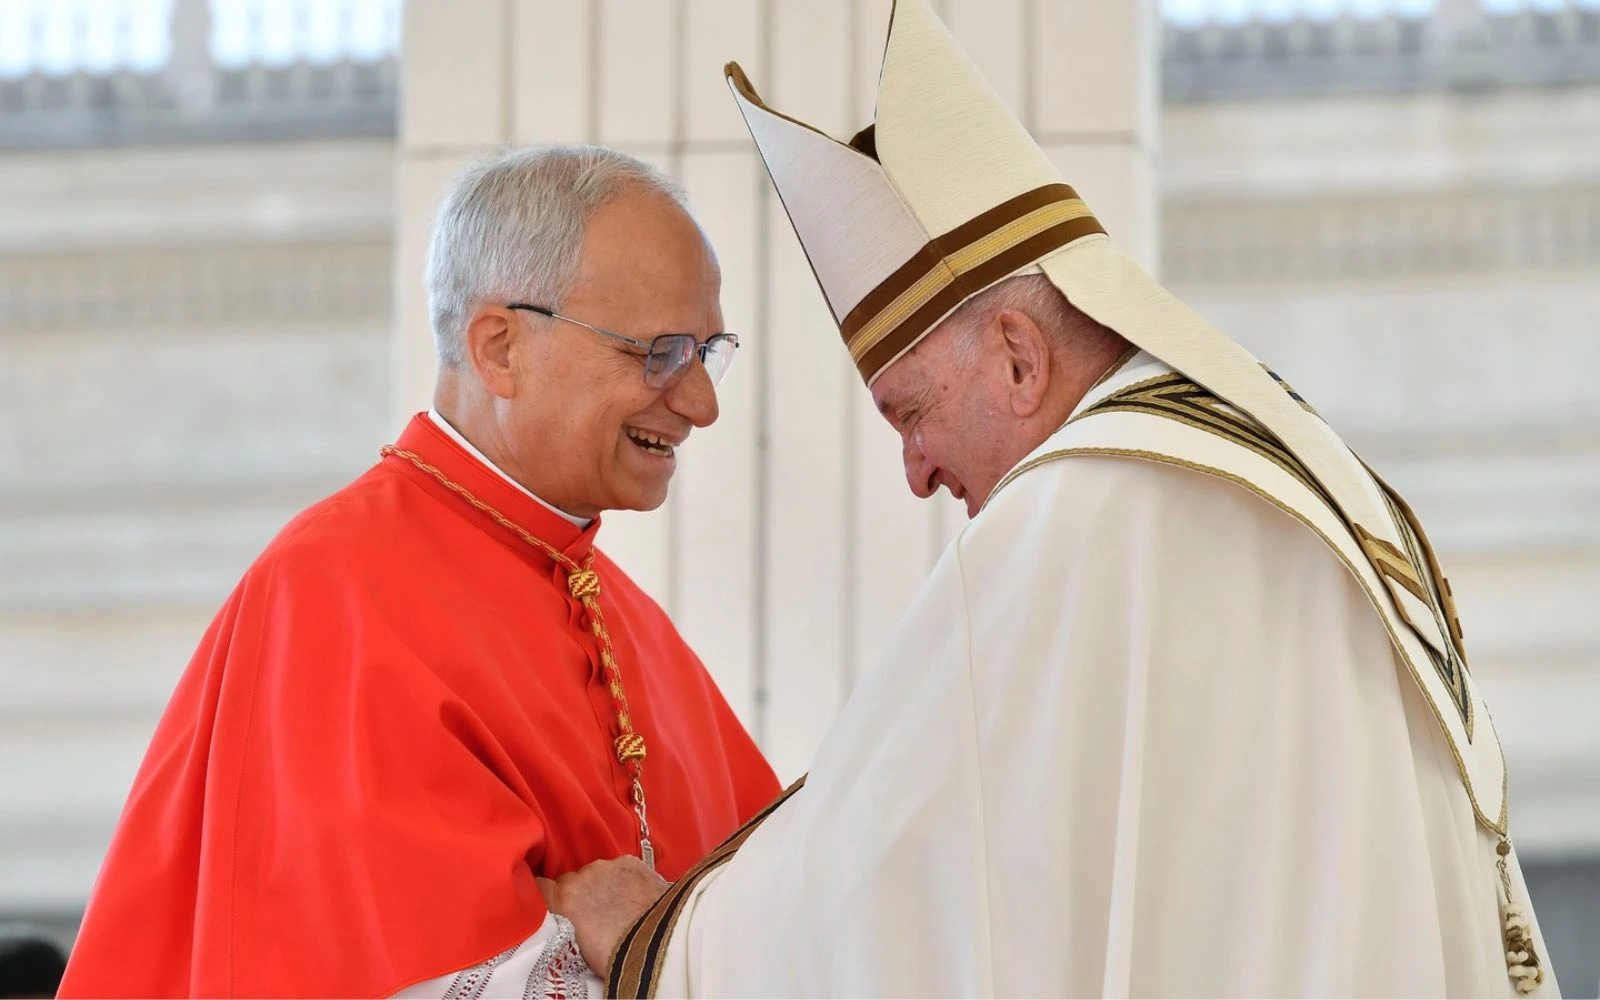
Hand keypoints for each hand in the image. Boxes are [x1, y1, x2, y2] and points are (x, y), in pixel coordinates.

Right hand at [538, 856, 668, 977]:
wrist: (660, 944)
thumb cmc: (617, 955)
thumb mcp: (577, 946)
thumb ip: (564, 924)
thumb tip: (562, 921)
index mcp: (565, 898)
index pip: (541, 886)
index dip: (547, 895)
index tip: (553, 904)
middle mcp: (584, 876)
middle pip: (571, 880)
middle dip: (579, 894)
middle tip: (593, 914)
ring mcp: (609, 866)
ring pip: (596, 873)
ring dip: (603, 885)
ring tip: (619, 906)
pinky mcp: (632, 862)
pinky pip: (620, 868)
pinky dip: (624, 879)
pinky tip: (635, 896)